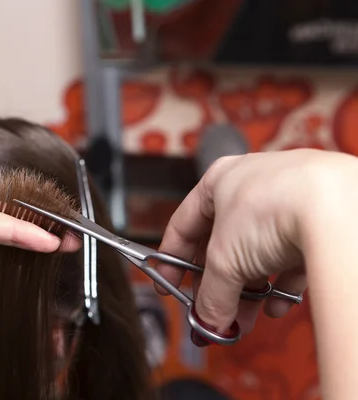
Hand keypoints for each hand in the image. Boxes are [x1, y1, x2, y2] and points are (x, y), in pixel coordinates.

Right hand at [155, 149, 357, 340]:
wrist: (336, 206)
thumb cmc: (271, 209)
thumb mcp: (223, 260)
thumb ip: (210, 294)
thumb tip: (208, 320)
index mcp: (219, 180)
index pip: (183, 225)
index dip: (172, 260)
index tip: (169, 287)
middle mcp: (251, 187)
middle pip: (221, 245)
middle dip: (215, 286)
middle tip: (211, 314)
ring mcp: (287, 201)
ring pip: (257, 254)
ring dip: (247, 291)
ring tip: (242, 321)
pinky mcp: (319, 220)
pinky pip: (292, 257)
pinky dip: (281, 285)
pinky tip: (277, 307)